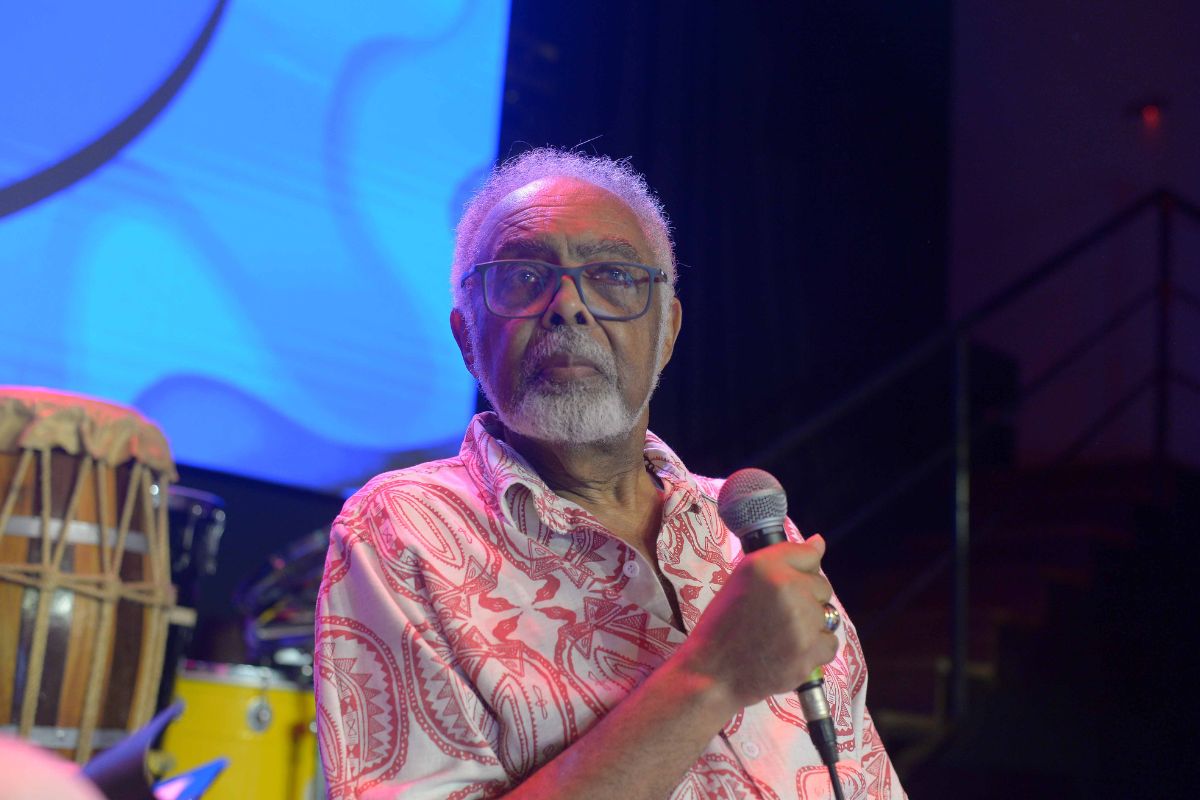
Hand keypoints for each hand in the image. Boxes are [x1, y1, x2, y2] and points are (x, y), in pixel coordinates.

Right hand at [673, 536, 837, 712]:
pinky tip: (790, 652)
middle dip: (807, 600)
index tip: (782, 588)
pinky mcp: (809, 652)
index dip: (798, 573)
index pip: (809, 555)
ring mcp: (801, 621)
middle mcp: (786, 587)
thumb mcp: (744, 580)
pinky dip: (815, 651)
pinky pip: (830, 643)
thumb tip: (820, 542)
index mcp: (765, 565)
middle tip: (777, 617)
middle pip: (823, 586)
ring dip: (811, 627)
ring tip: (781, 636)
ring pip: (828, 616)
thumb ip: (783, 559)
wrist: (713, 672)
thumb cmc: (724, 624)